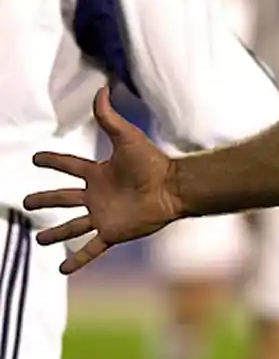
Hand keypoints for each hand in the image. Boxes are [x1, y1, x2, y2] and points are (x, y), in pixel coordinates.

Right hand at [23, 86, 180, 273]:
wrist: (172, 187)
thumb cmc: (152, 162)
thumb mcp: (126, 137)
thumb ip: (109, 117)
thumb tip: (101, 89)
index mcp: (98, 173)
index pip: (69, 166)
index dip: (52, 161)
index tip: (36, 158)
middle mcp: (97, 195)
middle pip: (63, 198)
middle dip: (45, 200)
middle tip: (27, 203)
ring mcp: (103, 215)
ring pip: (72, 226)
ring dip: (56, 234)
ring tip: (39, 241)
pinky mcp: (112, 232)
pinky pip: (90, 248)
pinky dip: (77, 260)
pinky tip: (62, 270)